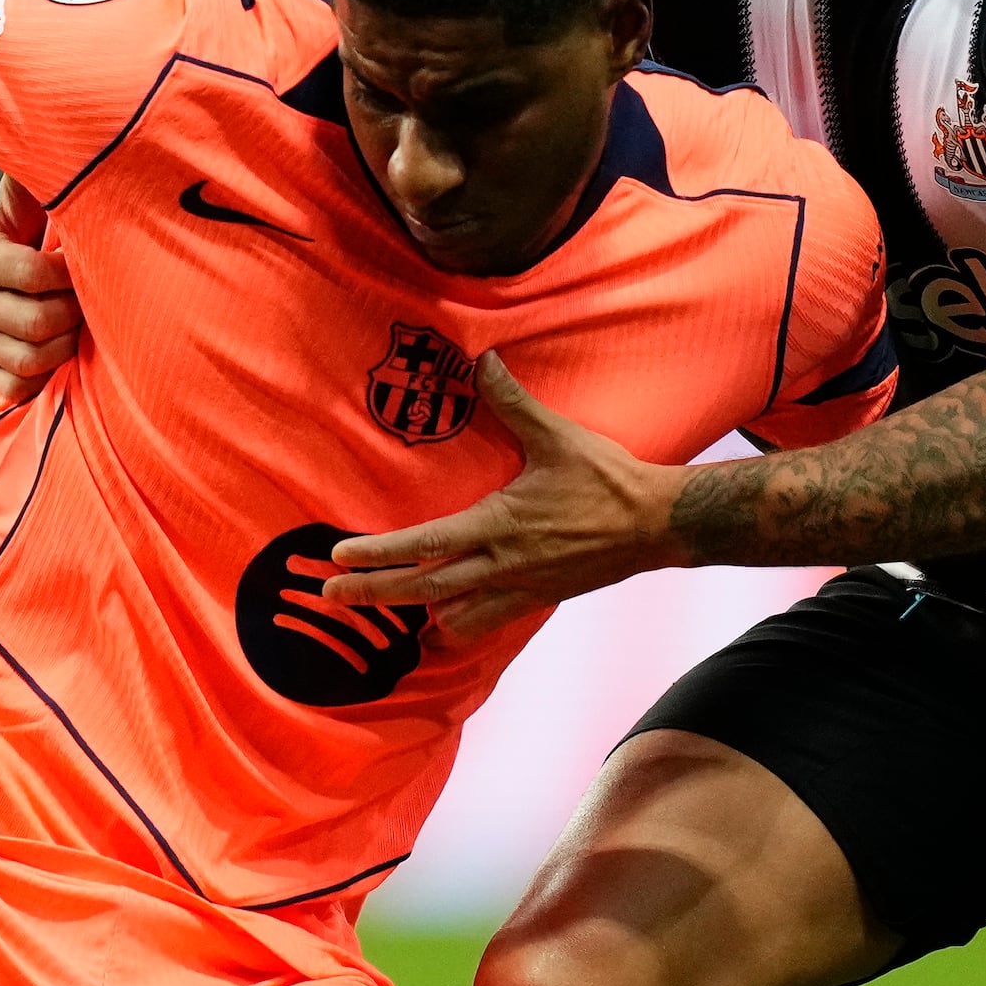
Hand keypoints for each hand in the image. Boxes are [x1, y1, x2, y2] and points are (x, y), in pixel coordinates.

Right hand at [0, 179, 81, 401]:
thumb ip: (33, 180)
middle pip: (40, 323)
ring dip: (68, 347)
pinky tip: (57, 353)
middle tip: (89, 304)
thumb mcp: (34, 208)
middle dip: (75, 315)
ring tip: (78, 327)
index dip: (73, 275)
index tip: (86, 267)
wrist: (21, 294)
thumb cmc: (42, 242)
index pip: (37, 274)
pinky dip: (47, 375)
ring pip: (34, 360)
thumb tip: (41, 127)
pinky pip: (22, 388)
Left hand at [322, 356, 683, 641]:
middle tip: (327, 596)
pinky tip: (439, 622)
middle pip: (422, 590)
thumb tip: (485, 360)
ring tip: (374, 611)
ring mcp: (520, 588)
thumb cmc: (607, 479)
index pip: (423, 545)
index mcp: (498, 525)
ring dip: (410, 615)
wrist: (658, 524)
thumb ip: (512, 401)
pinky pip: (486, 623)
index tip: (338, 557)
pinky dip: (456, 625)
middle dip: (372, 594)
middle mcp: (502, 565)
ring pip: (451, 616)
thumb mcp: (557, 435)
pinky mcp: (538, 599)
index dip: (377, 554)